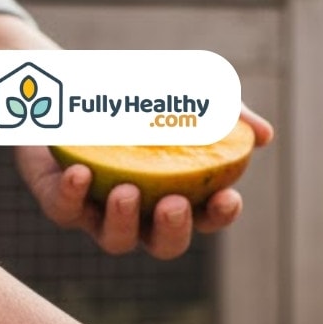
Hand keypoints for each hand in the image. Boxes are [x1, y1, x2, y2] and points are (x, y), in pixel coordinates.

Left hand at [15, 108, 273, 259]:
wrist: (64, 79)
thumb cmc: (132, 93)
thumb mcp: (181, 93)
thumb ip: (222, 114)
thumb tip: (264, 135)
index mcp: (177, 194)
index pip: (207, 217)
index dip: (220, 214)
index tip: (228, 196)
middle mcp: (141, 213)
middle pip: (165, 245)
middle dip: (173, 231)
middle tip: (175, 203)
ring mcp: (98, 211)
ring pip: (116, 240)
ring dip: (125, 221)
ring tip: (128, 191)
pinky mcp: (58, 198)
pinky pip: (65, 210)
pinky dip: (73, 195)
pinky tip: (80, 172)